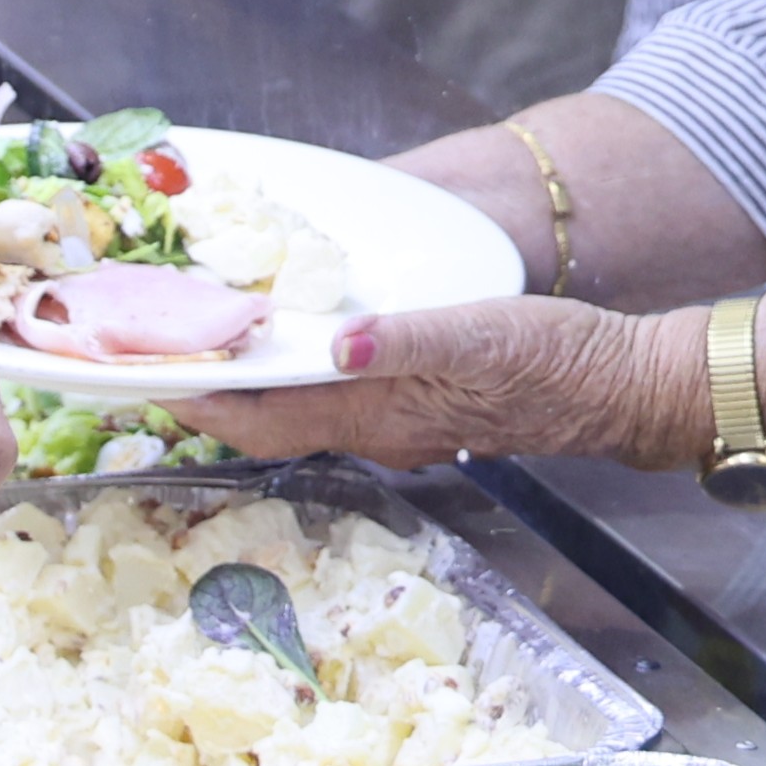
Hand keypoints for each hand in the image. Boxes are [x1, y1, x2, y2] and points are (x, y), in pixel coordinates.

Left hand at [167, 297, 700, 473]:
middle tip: (154, 350)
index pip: (266, 418)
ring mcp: (398, 421)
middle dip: (208, 391)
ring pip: (298, 409)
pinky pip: (337, 395)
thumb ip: (409, 341)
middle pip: (268, 419)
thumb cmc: (557, 360)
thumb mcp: (483, 337)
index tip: (144, 374)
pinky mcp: (421, 404)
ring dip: (248, 382)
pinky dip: (298, 373)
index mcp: (381, 414)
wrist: (622, 386)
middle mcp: (378, 428)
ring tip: (205, 339)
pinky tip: (295, 344)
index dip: (201, 399)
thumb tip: (340, 343)